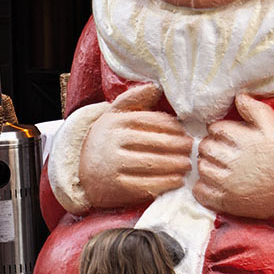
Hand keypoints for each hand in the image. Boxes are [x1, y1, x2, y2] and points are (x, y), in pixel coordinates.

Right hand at [79, 84, 192, 207]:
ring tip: (187, 164)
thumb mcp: (115, 115)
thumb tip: (156, 87)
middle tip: (191, 149)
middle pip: (155, 142)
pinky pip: (146, 184)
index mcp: (117, 121)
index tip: (185, 132)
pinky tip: (177, 180)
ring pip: (153, 163)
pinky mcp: (116, 186)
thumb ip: (134, 99)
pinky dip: (166, 182)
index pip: (152, 121)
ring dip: (175, 164)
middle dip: (178, 146)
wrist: (83, 172)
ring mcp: (114, 164)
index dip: (173, 127)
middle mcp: (114, 141)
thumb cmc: (108, 139)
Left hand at [194, 94, 273, 218]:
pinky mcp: (227, 201)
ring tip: (219, 165)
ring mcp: (229, 183)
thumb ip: (254, 108)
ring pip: (202, 167)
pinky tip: (213, 183)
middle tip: (221, 150)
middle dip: (211, 146)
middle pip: (206, 147)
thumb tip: (238, 97)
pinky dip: (202, 187)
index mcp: (243, 139)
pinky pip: (201, 192)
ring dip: (207, 164)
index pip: (215, 128)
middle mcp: (233, 160)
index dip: (219, 130)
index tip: (226, 136)